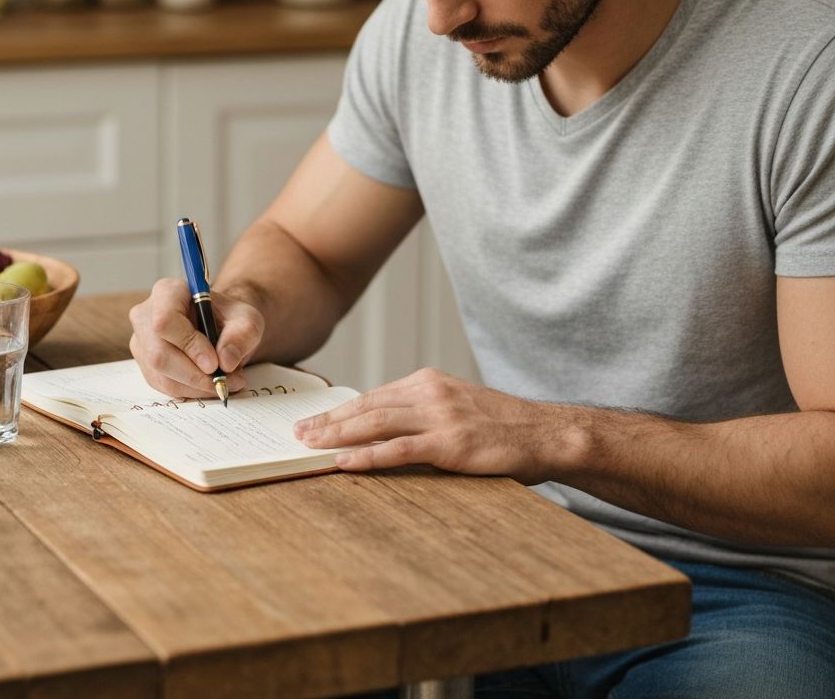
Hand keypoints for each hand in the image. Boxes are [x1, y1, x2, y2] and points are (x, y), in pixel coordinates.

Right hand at [129, 278, 264, 398]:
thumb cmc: (230, 318)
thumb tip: (226, 361)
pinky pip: (163, 386)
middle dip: (194, 374)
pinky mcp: (146, 364)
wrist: (221, 327)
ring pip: (161, 374)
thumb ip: (242, 335)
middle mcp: (146, 315)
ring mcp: (142, 341)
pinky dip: (190, 391)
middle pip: (159, 353)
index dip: (188, 345)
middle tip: (224, 380)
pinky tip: (209, 384)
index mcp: (168, 292)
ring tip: (224, 382)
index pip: (166, 320)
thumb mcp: (247, 319)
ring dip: (195, 386)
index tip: (214, 363)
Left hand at [293, 367, 562, 482]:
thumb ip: (422, 411)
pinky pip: (399, 449)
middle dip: (329, 421)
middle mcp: (429, 392)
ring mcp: (440, 416)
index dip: (340, 410)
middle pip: (367, 406)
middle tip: (299, 433)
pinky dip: (367, 455)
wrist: (544, 432)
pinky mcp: (450, 442)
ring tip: (311, 446)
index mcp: (428, 381)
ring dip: (338, 436)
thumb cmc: (501, 425)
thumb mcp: (456, 406)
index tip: (314, 420)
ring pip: (376, 423)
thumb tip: (382, 428)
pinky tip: (344, 462)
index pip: (373, 396)